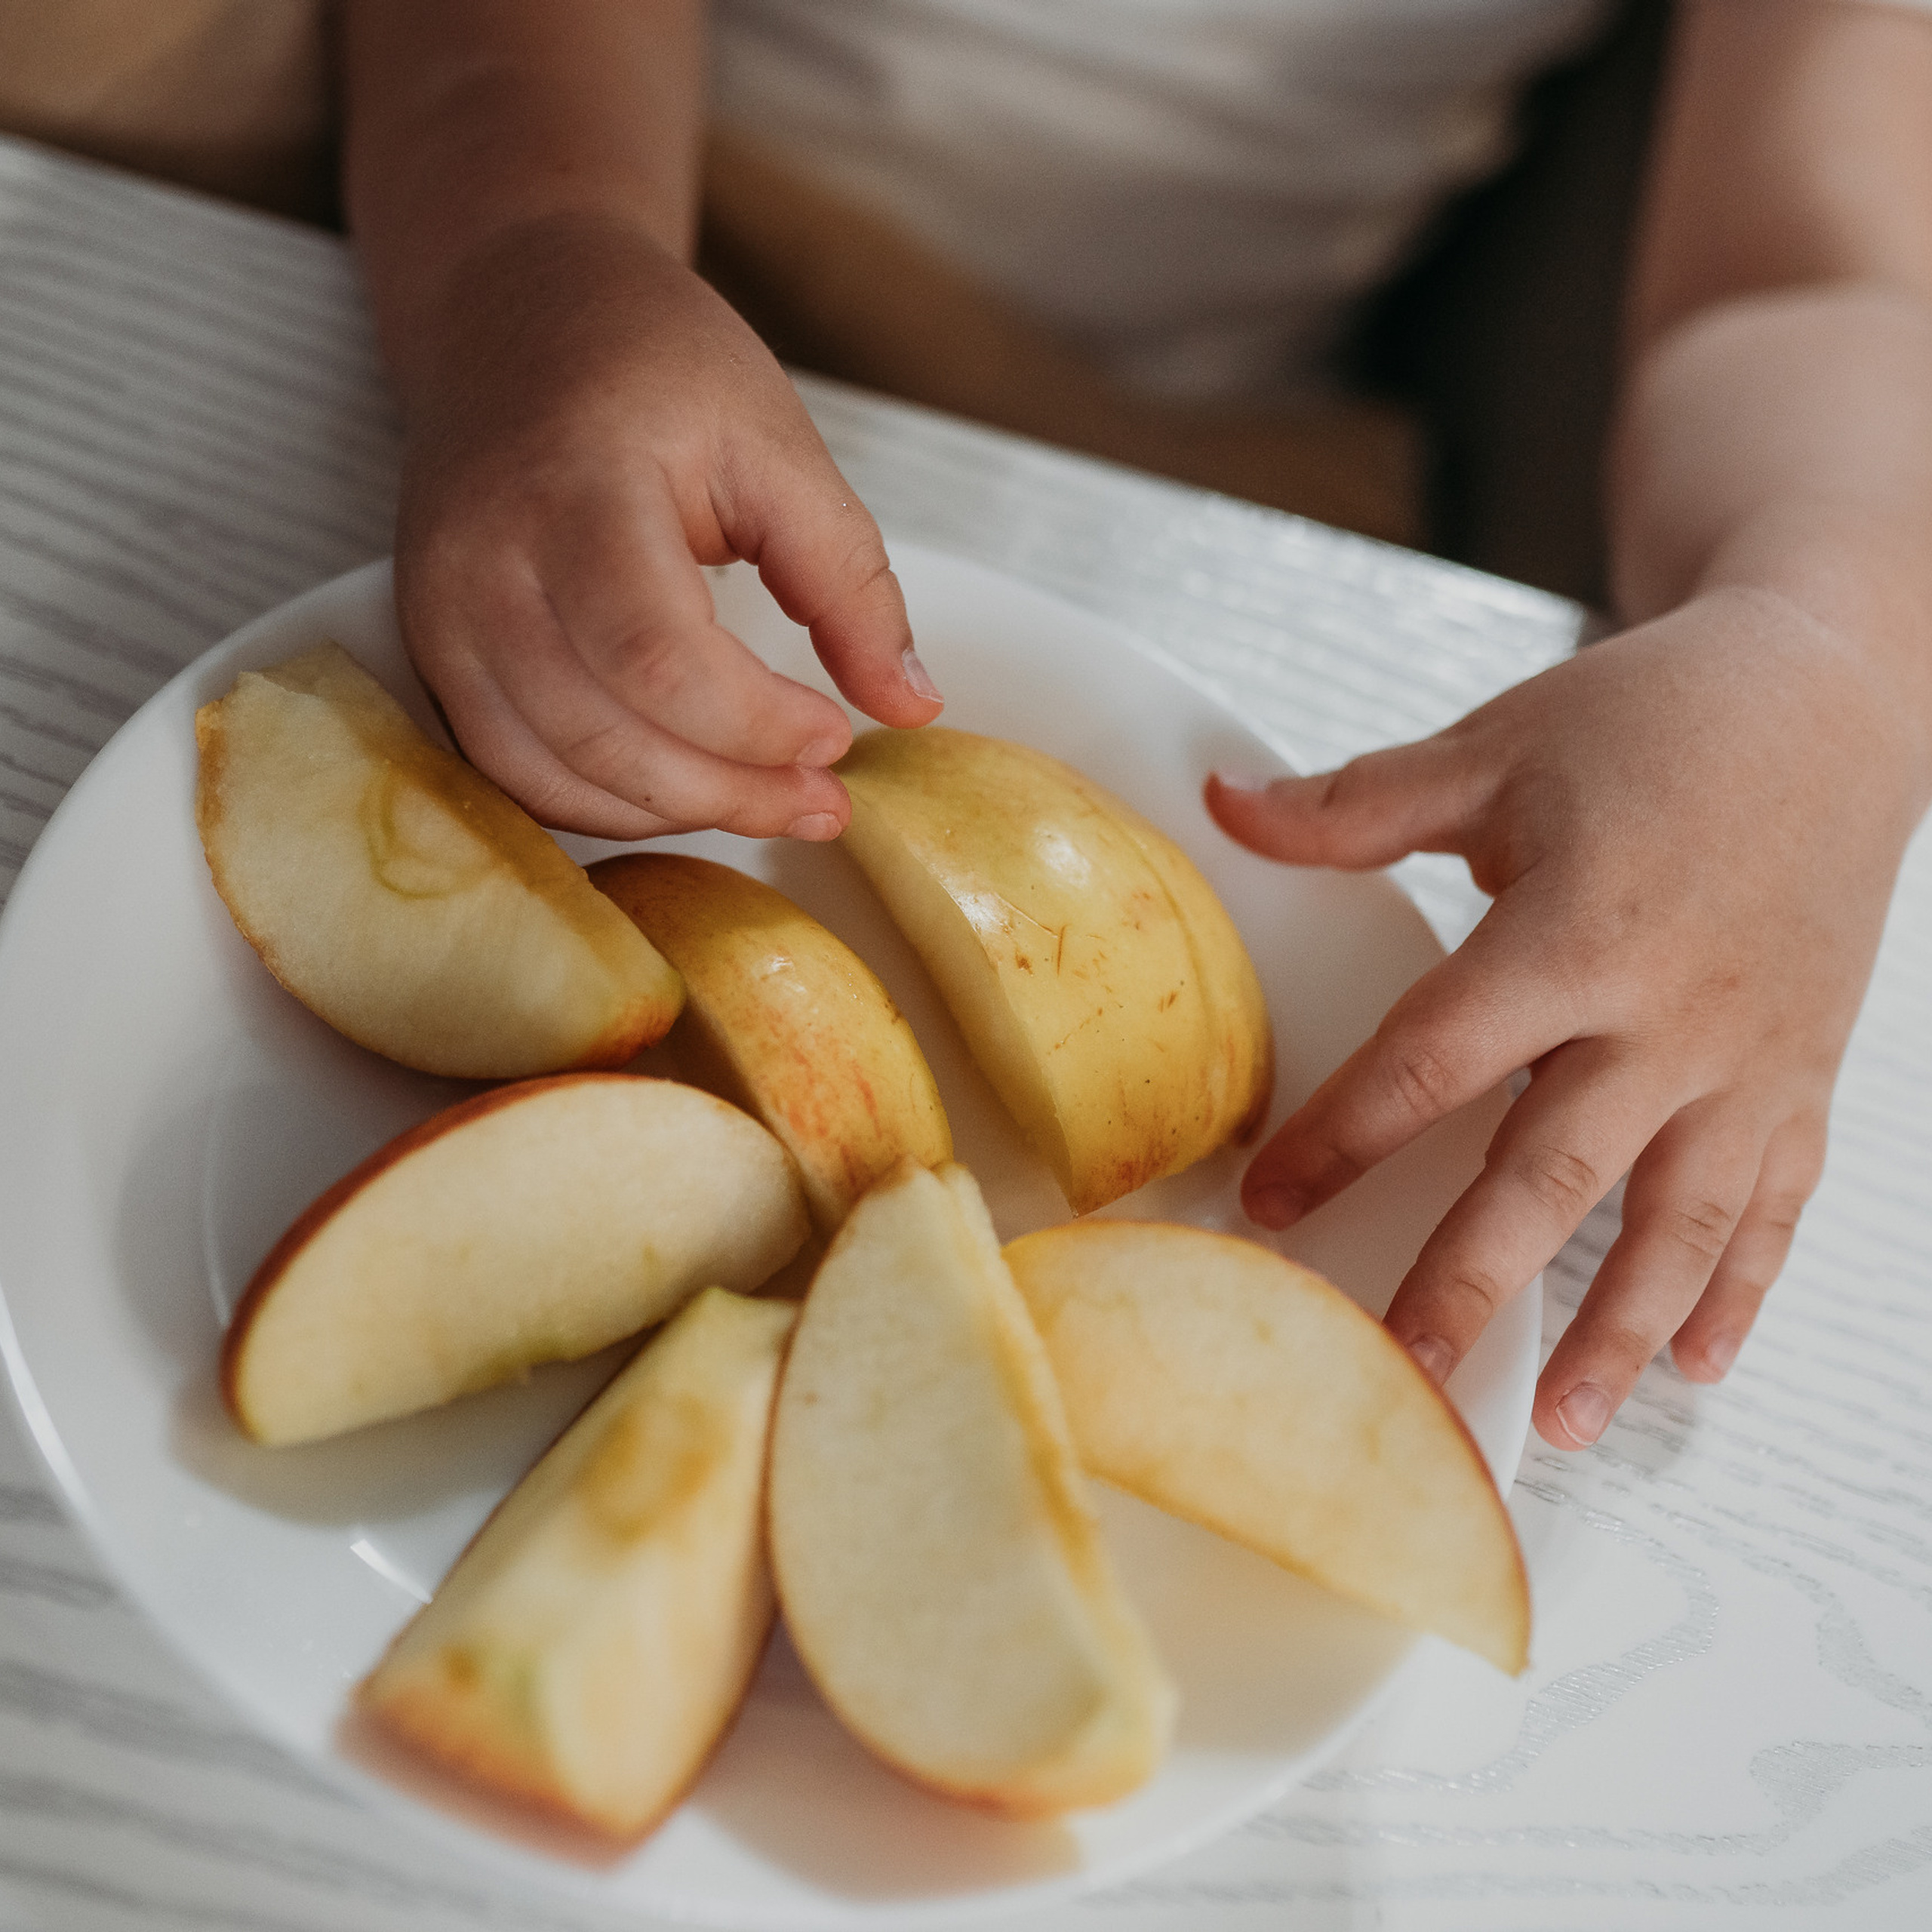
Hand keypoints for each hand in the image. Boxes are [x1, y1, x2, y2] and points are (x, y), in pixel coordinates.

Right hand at [390, 215, 941, 841]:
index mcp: (573, 491)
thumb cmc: (648, 363)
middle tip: (822, 801)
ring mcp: (439, 616)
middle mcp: (481, 565)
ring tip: (770, 801)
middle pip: (604, 736)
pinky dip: (608, 805)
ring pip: (554, 776)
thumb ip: (848, 580)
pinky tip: (688, 790)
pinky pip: (513, 773)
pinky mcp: (431, 653)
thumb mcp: (775, 442)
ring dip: (675, 812)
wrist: (512, 315)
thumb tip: (911, 707)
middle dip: (729, 792)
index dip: (755, 726)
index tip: (837, 738)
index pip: (658, 658)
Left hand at [1207, 589, 1926, 1446]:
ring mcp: (1747, 1059)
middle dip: (1470, 1284)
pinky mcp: (1802, 1075)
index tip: (1269, 1201)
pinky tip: (1697, 1362)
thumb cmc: (1656, 721)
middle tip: (1401, 1376)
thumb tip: (1222, 803)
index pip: (1433, 1061)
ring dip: (1614, 1332)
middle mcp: (1667, 1016)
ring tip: (1555, 1423)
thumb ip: (1357, 803)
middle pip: (1550, 1176)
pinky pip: (1773, 1204)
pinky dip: (1737, 1287)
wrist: (1834, 698)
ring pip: (1675, 1223)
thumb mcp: (1498, 746)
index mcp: (1576, 932)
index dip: (1342, 1138)